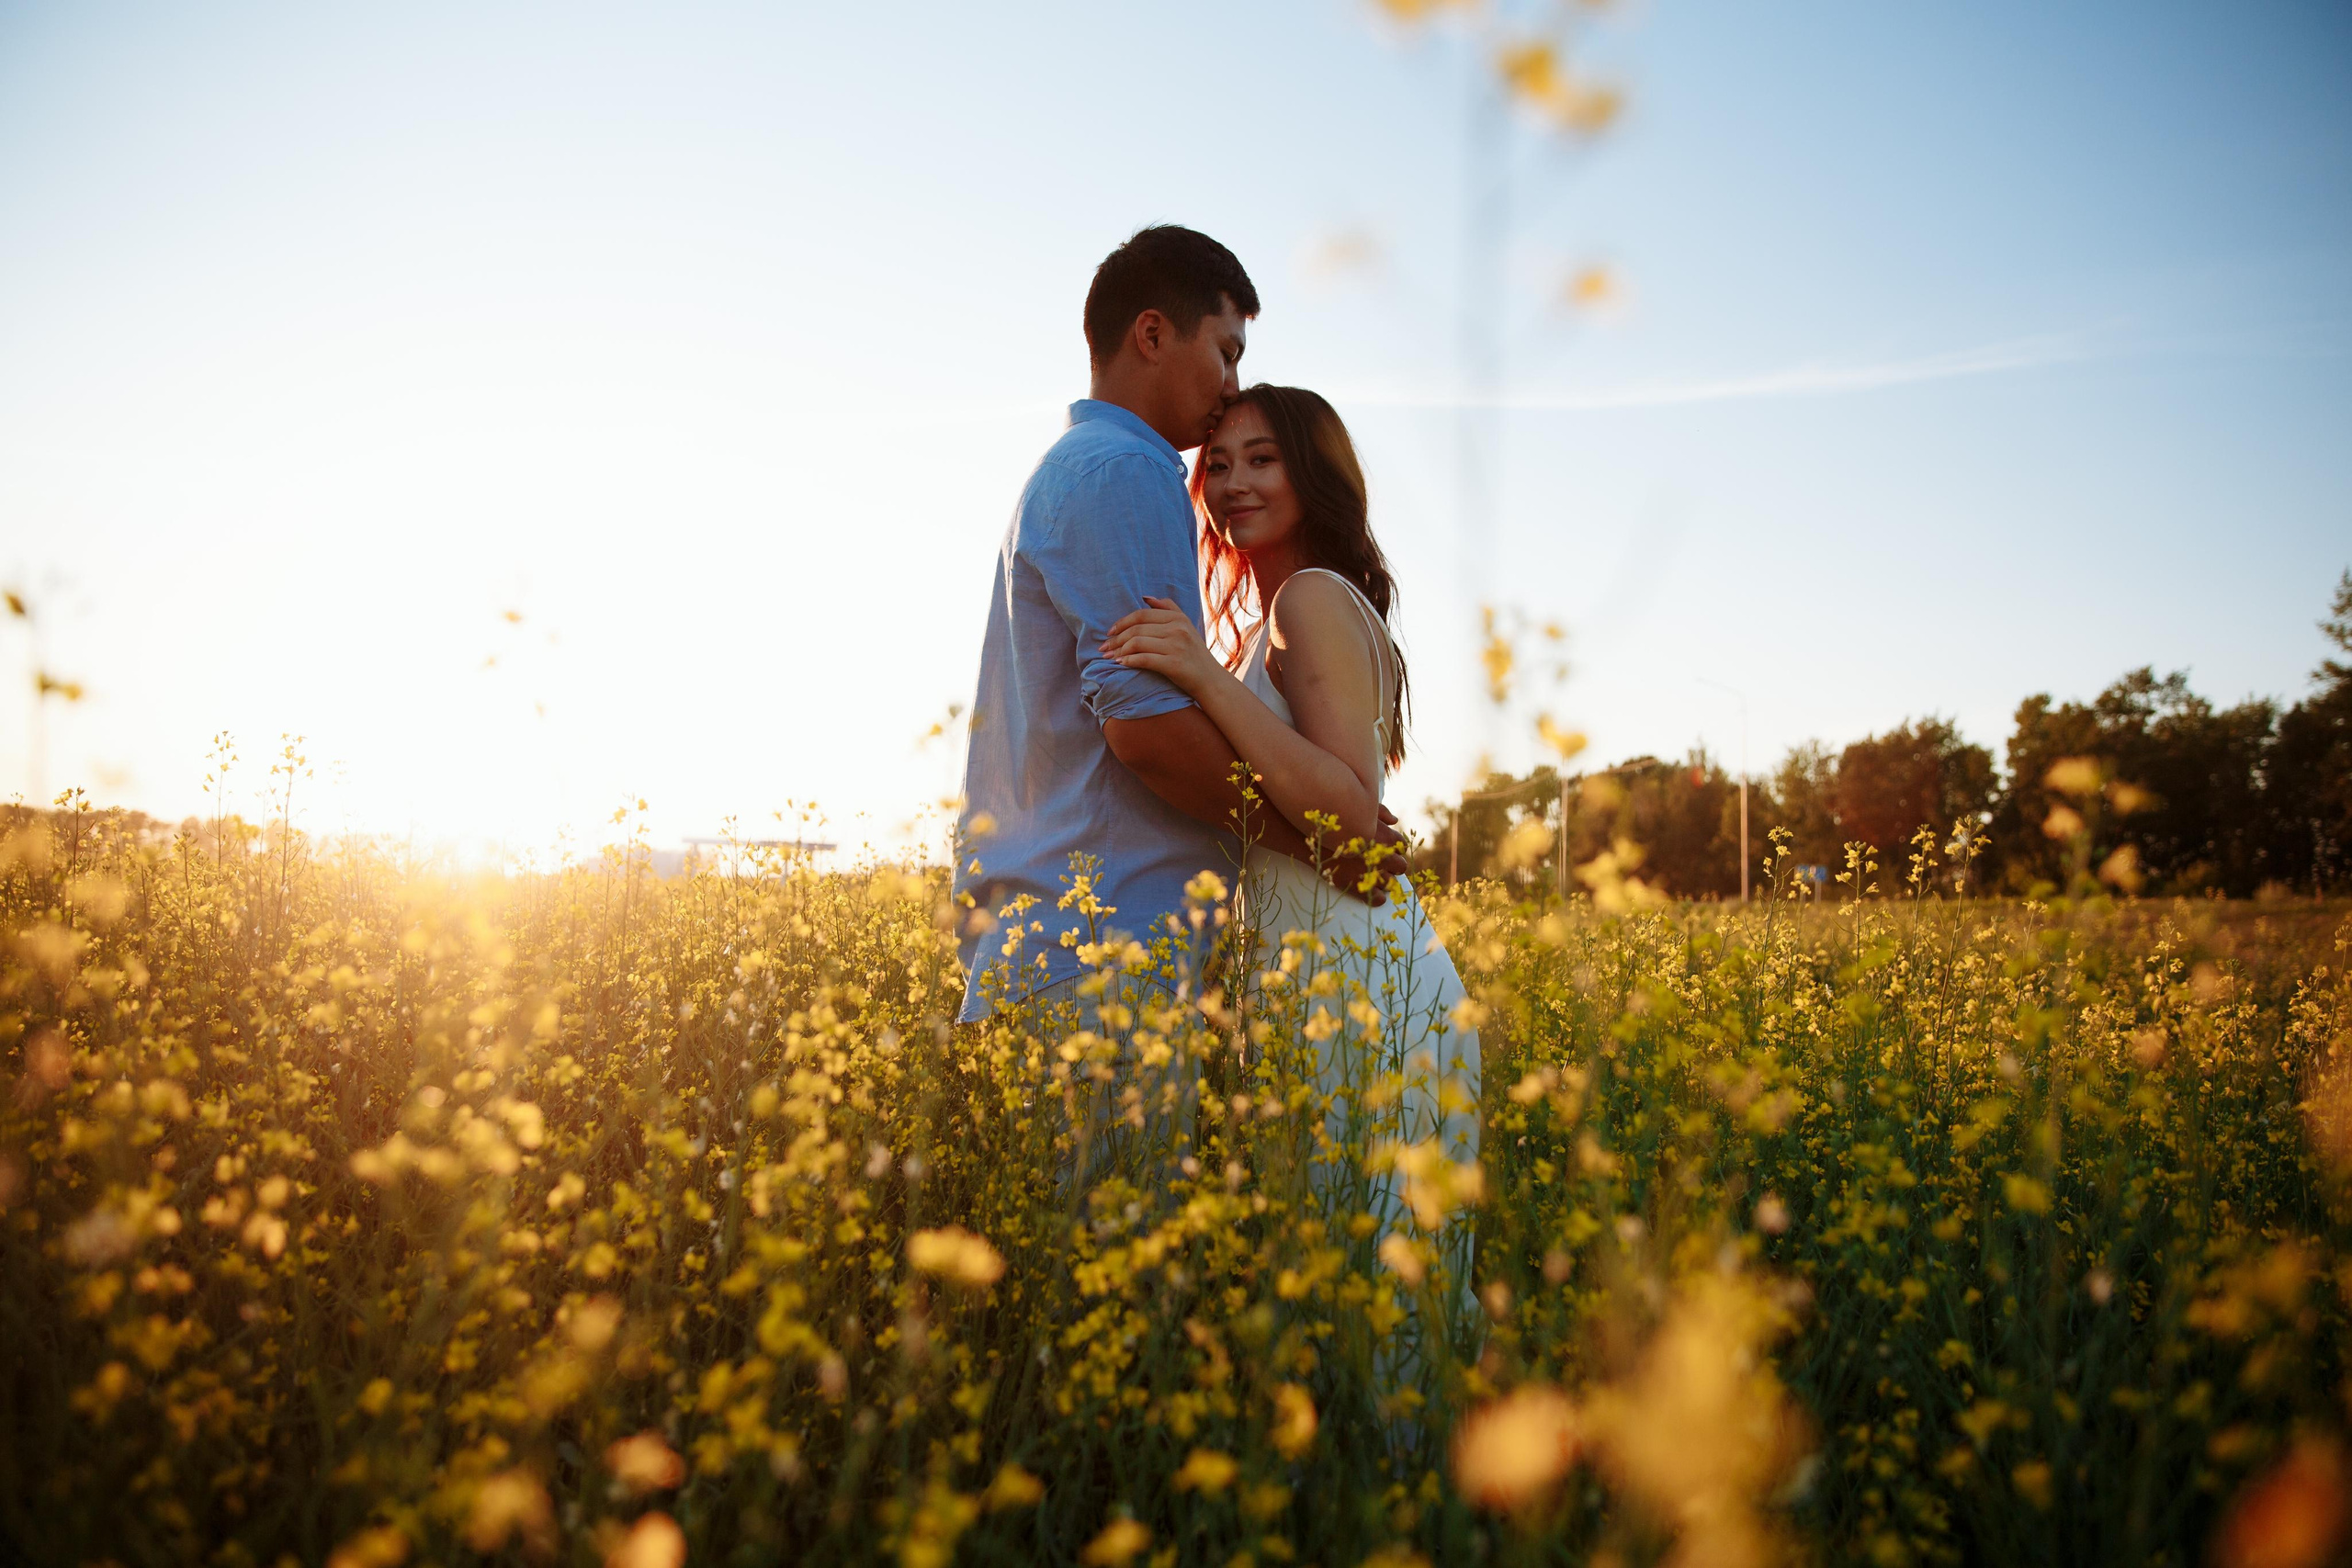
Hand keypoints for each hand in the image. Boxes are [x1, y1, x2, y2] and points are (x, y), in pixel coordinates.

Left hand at [1101, 597, 1221, 695]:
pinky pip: (1144, 659)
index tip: (1110, 632)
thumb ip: (1168, 608)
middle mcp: (1177, 629)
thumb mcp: (1186, 625)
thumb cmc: (1194, 653)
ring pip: (1137, 643)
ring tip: (1109, 657)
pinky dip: (1128, 661)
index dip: (1122, 622)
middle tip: (1103, 647)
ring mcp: (1176, 646)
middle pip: (1137, 628)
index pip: (1142, 614)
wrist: (1210, 680)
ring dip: (1119, 650)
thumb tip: (1145, 597)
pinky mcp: (1174, 664)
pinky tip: (1121, 664)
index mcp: (1178, 618)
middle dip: (1116, 638)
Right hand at [1317, 809, 1409, 907]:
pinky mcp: (1358, 886)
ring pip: (1391, 884)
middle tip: (1385, 867)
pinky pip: (1378, 898)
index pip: (1401, 846)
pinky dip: (1378, 897)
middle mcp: (1382, 855)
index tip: (1388, 851)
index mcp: (1386, 836)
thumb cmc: (1333, 817)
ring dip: (1386, 882)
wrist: (1308, 834)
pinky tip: (1374, 894)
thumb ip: (1380, 812)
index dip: (1395, 849)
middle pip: (1400, 866)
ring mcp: (1371, 872)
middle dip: (1394, 867)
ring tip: (1376, 879)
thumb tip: (1394, 820)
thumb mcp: (1359, 806)